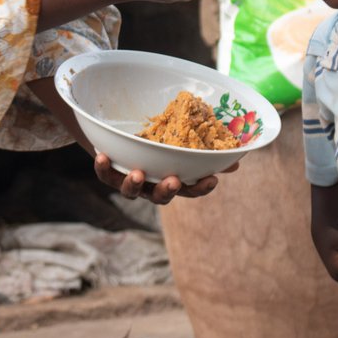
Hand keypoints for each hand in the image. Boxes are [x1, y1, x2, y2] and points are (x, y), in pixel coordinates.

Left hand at [93, 153, 238, 203]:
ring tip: (138, 174)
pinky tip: (101, 156)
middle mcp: (153, 187)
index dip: (201, 187)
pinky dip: (103, 168)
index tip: (211, 179)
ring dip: (135, 185)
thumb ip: (206, 152)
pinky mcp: (110, 174)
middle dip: (167, 190)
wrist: (122, 140)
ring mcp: (132, 183)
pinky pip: (105, 175)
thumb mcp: (183, 145)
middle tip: (173, 181)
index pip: (191, 189)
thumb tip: (236, 158)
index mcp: (174, 180)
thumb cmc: (161, 145)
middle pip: (161, 197)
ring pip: (132, 192)